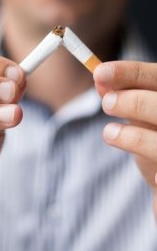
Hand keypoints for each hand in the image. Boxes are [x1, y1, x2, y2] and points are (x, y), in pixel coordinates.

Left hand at [94, 61, 156, 219]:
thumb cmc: (155, 144)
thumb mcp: (141, 118)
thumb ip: (125, 97)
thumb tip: (100, 78)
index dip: (132, 73)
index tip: (99, 72)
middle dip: (133, 101)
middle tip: (107, 104)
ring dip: (135, 136)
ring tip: (109, 133)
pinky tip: (154, 178)